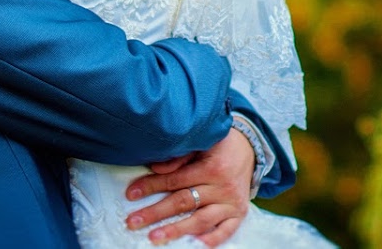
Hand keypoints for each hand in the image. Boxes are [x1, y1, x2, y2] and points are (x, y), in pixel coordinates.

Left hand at [125, 127, 254, 245]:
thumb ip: (180, 156)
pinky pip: (225, 231)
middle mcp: (222, 187)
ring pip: (200, 220)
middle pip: (183, 202)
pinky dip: (211, 240)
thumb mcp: (202, 142)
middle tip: (134, 221)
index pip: (175, 180)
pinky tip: (195, 245)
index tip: (131, 194)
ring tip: (155, 237)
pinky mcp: (239, 213)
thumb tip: (155, 167)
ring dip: (176, 230)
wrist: (250, 149)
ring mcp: (231, 203)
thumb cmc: (220, 145)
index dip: (152, 186)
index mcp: (211, 167)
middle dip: (156, 213)